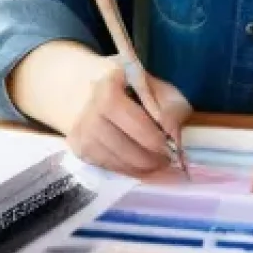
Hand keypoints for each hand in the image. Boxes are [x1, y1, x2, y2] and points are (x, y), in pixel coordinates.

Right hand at [66, 56, 191, 175]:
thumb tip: (174, 136)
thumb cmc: (124, 83)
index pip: (137, 123)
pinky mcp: (78, 149)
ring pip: (116, 162)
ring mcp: (81, 134)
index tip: (173, 147)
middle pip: (125, 148)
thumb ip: (168, 105)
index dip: (156, 138)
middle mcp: (90, 114)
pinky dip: (126, 170)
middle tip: (169, 162)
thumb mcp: (151, 82)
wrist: (83, 85)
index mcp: (109, 90)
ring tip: (158, 166)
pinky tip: (140, 167)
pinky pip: (107, 166)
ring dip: (140, 169)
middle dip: (151, 159)